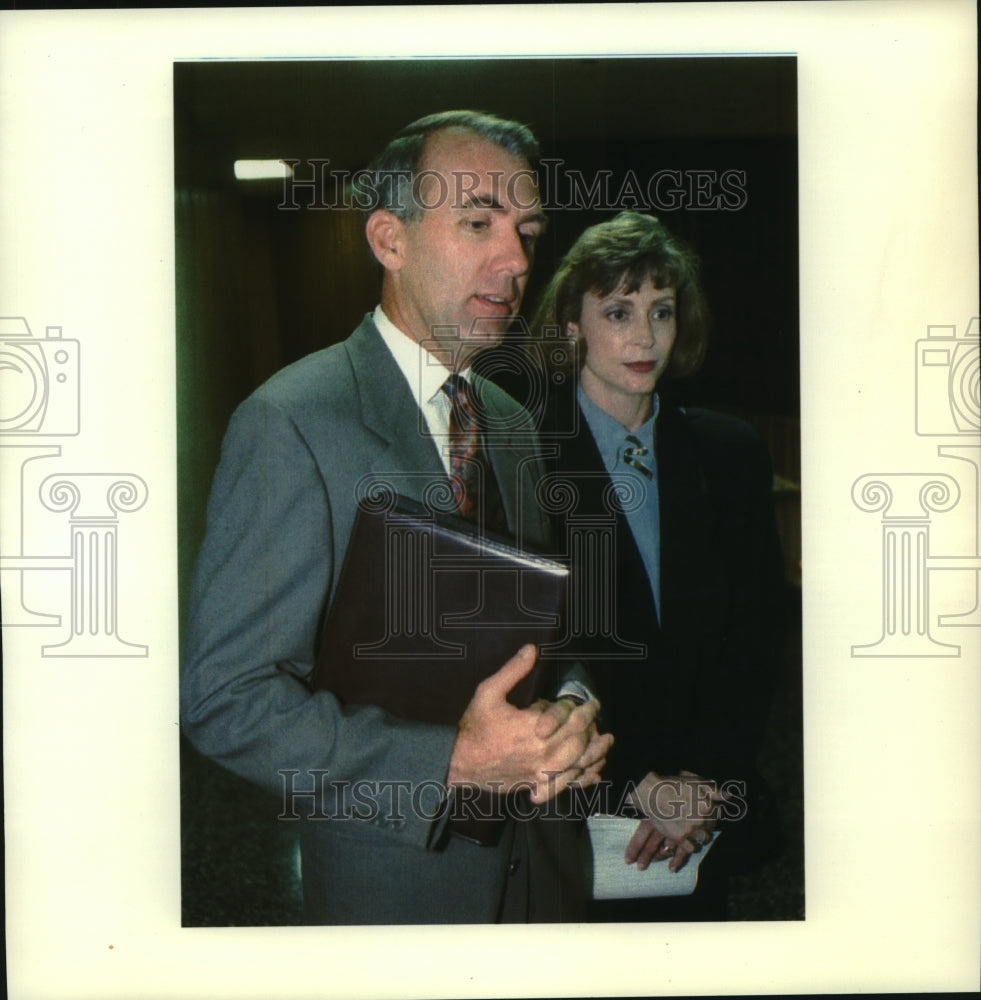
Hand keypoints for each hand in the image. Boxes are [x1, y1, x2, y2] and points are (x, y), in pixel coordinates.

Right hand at [446, 646, 611, 803]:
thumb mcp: (488, 692)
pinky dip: (583, 780)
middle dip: (593, 730)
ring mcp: (540, 773)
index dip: (586, 710)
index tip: (593, 703)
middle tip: (599, 721)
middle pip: (579, 742)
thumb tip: (532, 648)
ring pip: (577, 765)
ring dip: (594, 754)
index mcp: (534, 728)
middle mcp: (541, 753)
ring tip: (606, 745)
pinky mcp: (535, 785)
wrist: (458, 762)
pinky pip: (566, 785)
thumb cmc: (474, 726)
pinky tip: (592, 776)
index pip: (572, 720)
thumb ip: (513, 671)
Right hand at [626, 769, 723, 870]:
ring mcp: (690, 830)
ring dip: (700, 835)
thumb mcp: (695, 782)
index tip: (705, 811)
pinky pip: (691, 848)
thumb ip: (714, 790)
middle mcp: (701, 820)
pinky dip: (690, 844)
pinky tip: (686, 837)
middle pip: (711, 828)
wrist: (650, 792)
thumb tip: (729, 796)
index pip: (718, 814)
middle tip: (697, 820)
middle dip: (707, 824)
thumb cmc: (673, 784)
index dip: (712, 812)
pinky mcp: (679, 838)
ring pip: (703, 839)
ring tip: (692, 829)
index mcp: (707, 805)